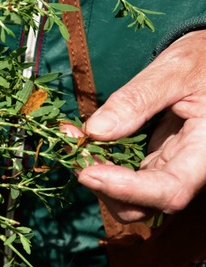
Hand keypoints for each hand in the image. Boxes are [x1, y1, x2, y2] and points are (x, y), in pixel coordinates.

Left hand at [77, 29, 205, 222]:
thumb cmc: (204, 61)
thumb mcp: (175, 71)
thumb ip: (137, 100)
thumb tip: (95, 131)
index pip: (170, 190)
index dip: (127, 190)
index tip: (88, 173)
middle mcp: (190, 170)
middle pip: (143, 205)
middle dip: (102, 186)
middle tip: (74, 151)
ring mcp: (170, 168)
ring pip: (129, 197)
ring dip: (95, 176)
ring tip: (72, 141)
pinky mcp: (155, 162)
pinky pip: (124, 176)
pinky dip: (99, 163)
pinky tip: (81, 139)